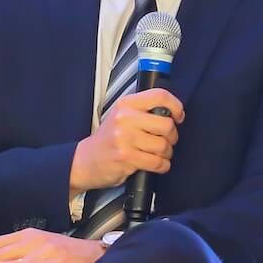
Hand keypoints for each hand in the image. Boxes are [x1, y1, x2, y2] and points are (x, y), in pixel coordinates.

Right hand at [70, 88, 184, 192]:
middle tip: (166, 141)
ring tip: (157, 154)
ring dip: (166, 153)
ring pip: (163, 146)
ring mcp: (125, 138)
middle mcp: (125, 118)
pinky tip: (156, 164)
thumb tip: (172, 113)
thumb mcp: (120, 116)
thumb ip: (143, 111)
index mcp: (126, 104)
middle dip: (172, 136)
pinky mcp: (126, 157)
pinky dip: (162, 166)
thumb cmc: (107, 140)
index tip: (178, 116)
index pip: (160, 96)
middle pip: (166, 124)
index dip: (176, 106)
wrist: (84, 161)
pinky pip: (157, 162)